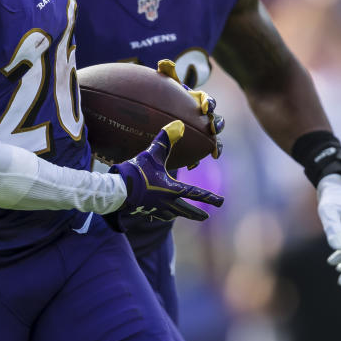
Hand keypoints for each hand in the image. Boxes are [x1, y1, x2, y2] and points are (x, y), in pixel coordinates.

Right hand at [110, 121, 224, 223]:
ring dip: (180, 214)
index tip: (221, 202)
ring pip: (172, 214)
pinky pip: (157, 214)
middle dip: (197, 214)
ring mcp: (156, 209)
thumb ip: (165, 139)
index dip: (209, 197)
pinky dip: (161, 214)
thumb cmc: (137, 172)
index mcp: (172, 190)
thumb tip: (179, 124)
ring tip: (183, 214)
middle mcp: (167, 202)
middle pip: (186, 211)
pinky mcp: (145, 211)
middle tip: (206, 216)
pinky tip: (158, 213)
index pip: (195, 193)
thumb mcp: (152, 154)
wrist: (119, 191)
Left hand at [157, 59, 224, 161]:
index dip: (209, 103)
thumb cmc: (166, 98)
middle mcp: (204, 118)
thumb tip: (164, 63)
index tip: (205, 107)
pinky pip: (199, 155)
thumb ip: (166, 74)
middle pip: (217, 121)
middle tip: (213, 128)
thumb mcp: (165, 86)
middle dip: (217, 125)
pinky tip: (191, 166)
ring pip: (214, 140)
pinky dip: (196, 160)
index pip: (208, 101)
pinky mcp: (195, 147)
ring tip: (215, 152)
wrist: (162, 117)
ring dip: (216, 145)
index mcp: (198, 102)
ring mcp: (201, 133)